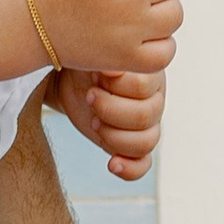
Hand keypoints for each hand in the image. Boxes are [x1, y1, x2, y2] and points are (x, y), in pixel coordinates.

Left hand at [51, 66, 166, 185]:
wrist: (70, 77)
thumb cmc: (85, 61)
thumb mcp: (95, 54)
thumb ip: (108, 60)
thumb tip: (113, 70)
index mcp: (150, 75)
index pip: (144, 87)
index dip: (117, 87)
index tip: (94, 79)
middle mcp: (153, 101)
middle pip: (145, 116)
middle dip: (111, 110)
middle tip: (89, 97)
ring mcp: (145, 126)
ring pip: (147, 142)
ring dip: (115, 136)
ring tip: (93, 122)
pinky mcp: (130, 146)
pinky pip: (143, 165)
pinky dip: (130, 169)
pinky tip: (112, 164)